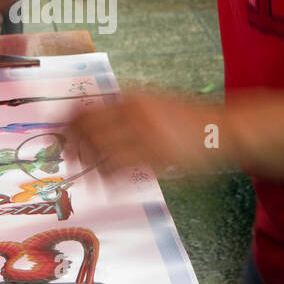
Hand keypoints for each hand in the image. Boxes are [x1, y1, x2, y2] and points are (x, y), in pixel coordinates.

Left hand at [69, 93, 229, 178]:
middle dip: (74, 149)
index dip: (68, 124)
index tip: (62, 136)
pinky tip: (110, 186)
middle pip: (88, 131)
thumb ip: (124, 109)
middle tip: (71, 162)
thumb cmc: (187, 117)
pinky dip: (110, 181)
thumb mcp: (154, 101)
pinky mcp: (157, 157)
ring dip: (91, 170)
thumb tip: (91, 121)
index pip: (86, 108)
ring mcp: (146, 135)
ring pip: (102, 154)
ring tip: (93, 179)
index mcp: (133, 98)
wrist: (221, 128)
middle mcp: (136, 114)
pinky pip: (122, 170)